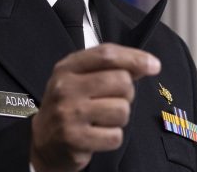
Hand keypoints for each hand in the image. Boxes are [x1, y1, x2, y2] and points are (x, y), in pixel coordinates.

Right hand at [30, 43, 160, 171]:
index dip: (134, 57)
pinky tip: (98, 134)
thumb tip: (147, 64)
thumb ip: (110, 68)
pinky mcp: (75, 139)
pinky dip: (112, 137)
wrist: (43, 142)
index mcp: (67, 67)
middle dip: (127, 93)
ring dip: (119, 117)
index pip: (107, 54)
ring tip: (103, 118)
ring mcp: (69, 113)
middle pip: (121, 81)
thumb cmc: (69, 106)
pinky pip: (115, 135)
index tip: (153, 65)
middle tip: (112, 100)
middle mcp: (66, 87)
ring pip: (122, 109)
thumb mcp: (80, 79)